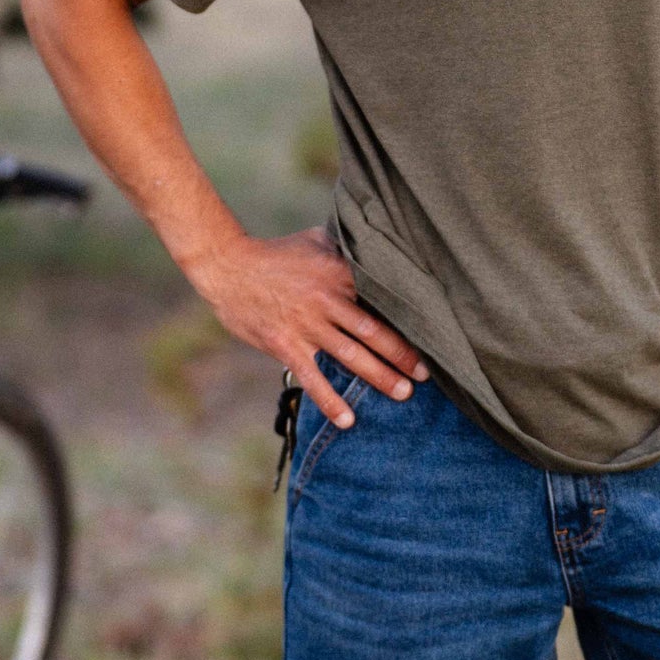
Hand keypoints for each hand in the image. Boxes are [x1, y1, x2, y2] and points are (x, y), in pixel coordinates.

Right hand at [190, 224, 427, 428]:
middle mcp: (328, 301)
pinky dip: (331, 400)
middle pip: (374, 332)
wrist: (228, 267)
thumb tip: (376, 241)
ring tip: (402, 393)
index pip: (381, 299)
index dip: (407, 318)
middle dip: (403, 355)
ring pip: (351, 356)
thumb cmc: (276, 254)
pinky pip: (313, 377)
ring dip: (379, 376)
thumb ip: (346, 246)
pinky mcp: (286, 345)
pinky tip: (348, 419)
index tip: (432, 333)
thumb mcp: (316, 240)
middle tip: (425, 374)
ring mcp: (307, 325)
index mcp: (340, 274)